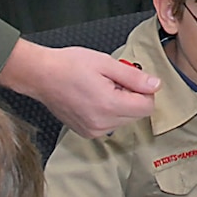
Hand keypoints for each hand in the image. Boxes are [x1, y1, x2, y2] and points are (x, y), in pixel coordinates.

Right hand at [0, 41, 157, 138]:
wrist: (40, 75)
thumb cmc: (69, 65)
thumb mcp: (106, 63)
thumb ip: (134, 77)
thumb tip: (155, 85)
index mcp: (109, 105)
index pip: (147, 107)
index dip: (143, 91)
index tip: (130, 79)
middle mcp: (102, 123)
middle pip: (137, 115)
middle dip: (131, 97)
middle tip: (112, 81)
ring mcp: (93, 131)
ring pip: (124, 120)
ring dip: (120, 105)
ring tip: (101, 89)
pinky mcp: (86, 133)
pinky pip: (110, 125)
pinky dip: (108, 112)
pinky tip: (93, 98)